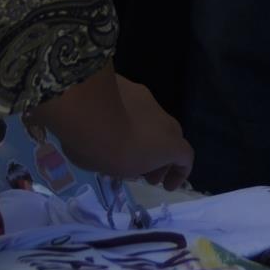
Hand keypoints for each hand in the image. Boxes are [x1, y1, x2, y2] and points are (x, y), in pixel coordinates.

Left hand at [37, 66, 193, 189]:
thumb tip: (125, 159)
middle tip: (144, 171)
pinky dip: (126, 117)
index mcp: (167, 143)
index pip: (185, 157)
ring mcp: (145, 98)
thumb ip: (128, 165)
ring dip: (143, 135)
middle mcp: (163, 118)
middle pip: (171, 136)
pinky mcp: (126, 84)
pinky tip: (107, 122)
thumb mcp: (117, 170)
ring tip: (121, 145)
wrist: (83, 108)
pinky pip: (133, 105)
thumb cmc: (102, 149)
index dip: (178, 173)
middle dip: (160, 155)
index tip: (165, 185)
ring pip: (151, 119)